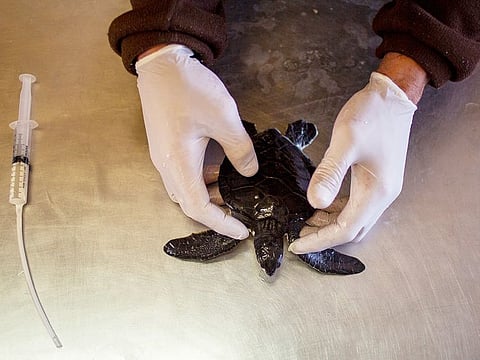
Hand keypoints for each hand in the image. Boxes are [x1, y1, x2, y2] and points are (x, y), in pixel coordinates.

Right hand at [136, 44, 257, 238]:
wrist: (161, 64)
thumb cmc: (188, 89)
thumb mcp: (224, 118)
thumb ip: (239, 149)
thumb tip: (249, 171)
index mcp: (177, 163)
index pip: (198, 208)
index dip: (221, 223)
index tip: (241, 229)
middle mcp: (165, 166)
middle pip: (189, 203)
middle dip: (215, 213)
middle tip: (239, 213)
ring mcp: (162, 157)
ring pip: (185, 190)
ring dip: (208, 195)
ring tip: (233, 193)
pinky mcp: (164, 148)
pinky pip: (182, 175)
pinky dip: (202, 181)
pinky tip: (219, 171)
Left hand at [289, 71, 417, 252]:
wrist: (393, 96)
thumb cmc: (372, 115)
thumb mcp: (346, 141)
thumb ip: (330, 173)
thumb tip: (315, 202)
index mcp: (376, 191)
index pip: (346, 229)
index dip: (320, 240)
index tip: (297, 245)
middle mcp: (382, 195)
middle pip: (352, 229)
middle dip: (324, 236)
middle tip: (298, 235)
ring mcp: (382, 188)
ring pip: (354, 218)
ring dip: (330, 224)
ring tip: (305, 221)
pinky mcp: (377, 179)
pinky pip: (356, 205)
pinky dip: (337, 211)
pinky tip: (322, 204)